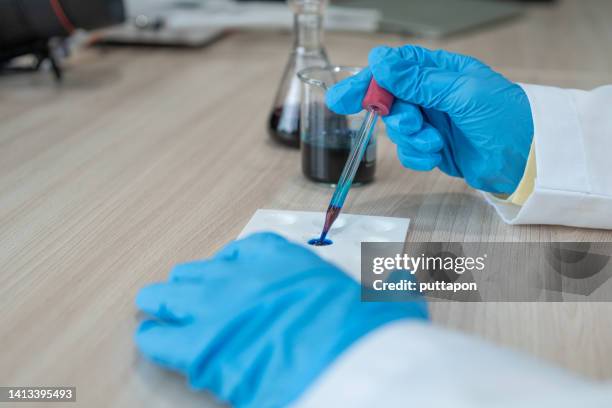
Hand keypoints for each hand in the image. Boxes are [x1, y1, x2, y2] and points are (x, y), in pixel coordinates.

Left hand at [135, 232, 426, 406]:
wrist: (348, 360)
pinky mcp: (201, 348)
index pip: (245, 249)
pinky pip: (160, 339)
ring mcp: (216, 307)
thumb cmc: (366, 327)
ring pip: (171, 296)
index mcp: (280, 256)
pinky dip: (154, 338)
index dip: (230, 262)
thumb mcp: (383, 292)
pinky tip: (151, 337)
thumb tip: (398, 279)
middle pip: (199, 271)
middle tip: (182, 289)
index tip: (226, 269)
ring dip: (162, 300)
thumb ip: (381, 281)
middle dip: (191, 281)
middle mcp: (241, 275)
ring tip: (153, 302)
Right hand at [326, 45, 533, 194]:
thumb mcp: (461, 92)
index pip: (395, 68)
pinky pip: (408, 151)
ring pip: (397, 128)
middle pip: (390, 99)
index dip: (369, 80)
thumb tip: (381, 63)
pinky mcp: (433, 147)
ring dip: (410, 138)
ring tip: (433, 141)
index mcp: (440, 71)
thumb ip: (418, 81)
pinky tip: (436, 156)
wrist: (527, 160)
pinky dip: (417, 155)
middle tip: (406, 123)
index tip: (346, 96)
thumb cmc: (506, 118)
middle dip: (392, 114)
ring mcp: (432, 121)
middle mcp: (432, 95)